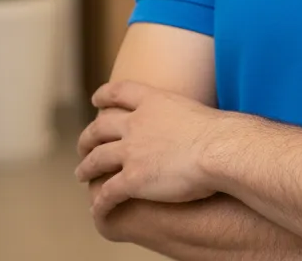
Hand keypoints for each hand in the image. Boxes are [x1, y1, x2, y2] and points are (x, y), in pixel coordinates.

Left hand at [76, 81, 224, 219]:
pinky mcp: (132, 180)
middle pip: (100, 128)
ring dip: (85, 169)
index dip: (104, 94)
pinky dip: (100, 202)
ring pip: (96, 161)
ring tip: (81, 175)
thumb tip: (190, 123)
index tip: (95, 99)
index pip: (120, 92)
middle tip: (83, 145)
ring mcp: (131, 152)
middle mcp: (136, 124)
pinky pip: (107, 193)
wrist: (219, 149)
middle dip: (87, 137)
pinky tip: (99, 209)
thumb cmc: (219, 132)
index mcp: (153, 101)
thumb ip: (181, 115)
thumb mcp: (195, 110)